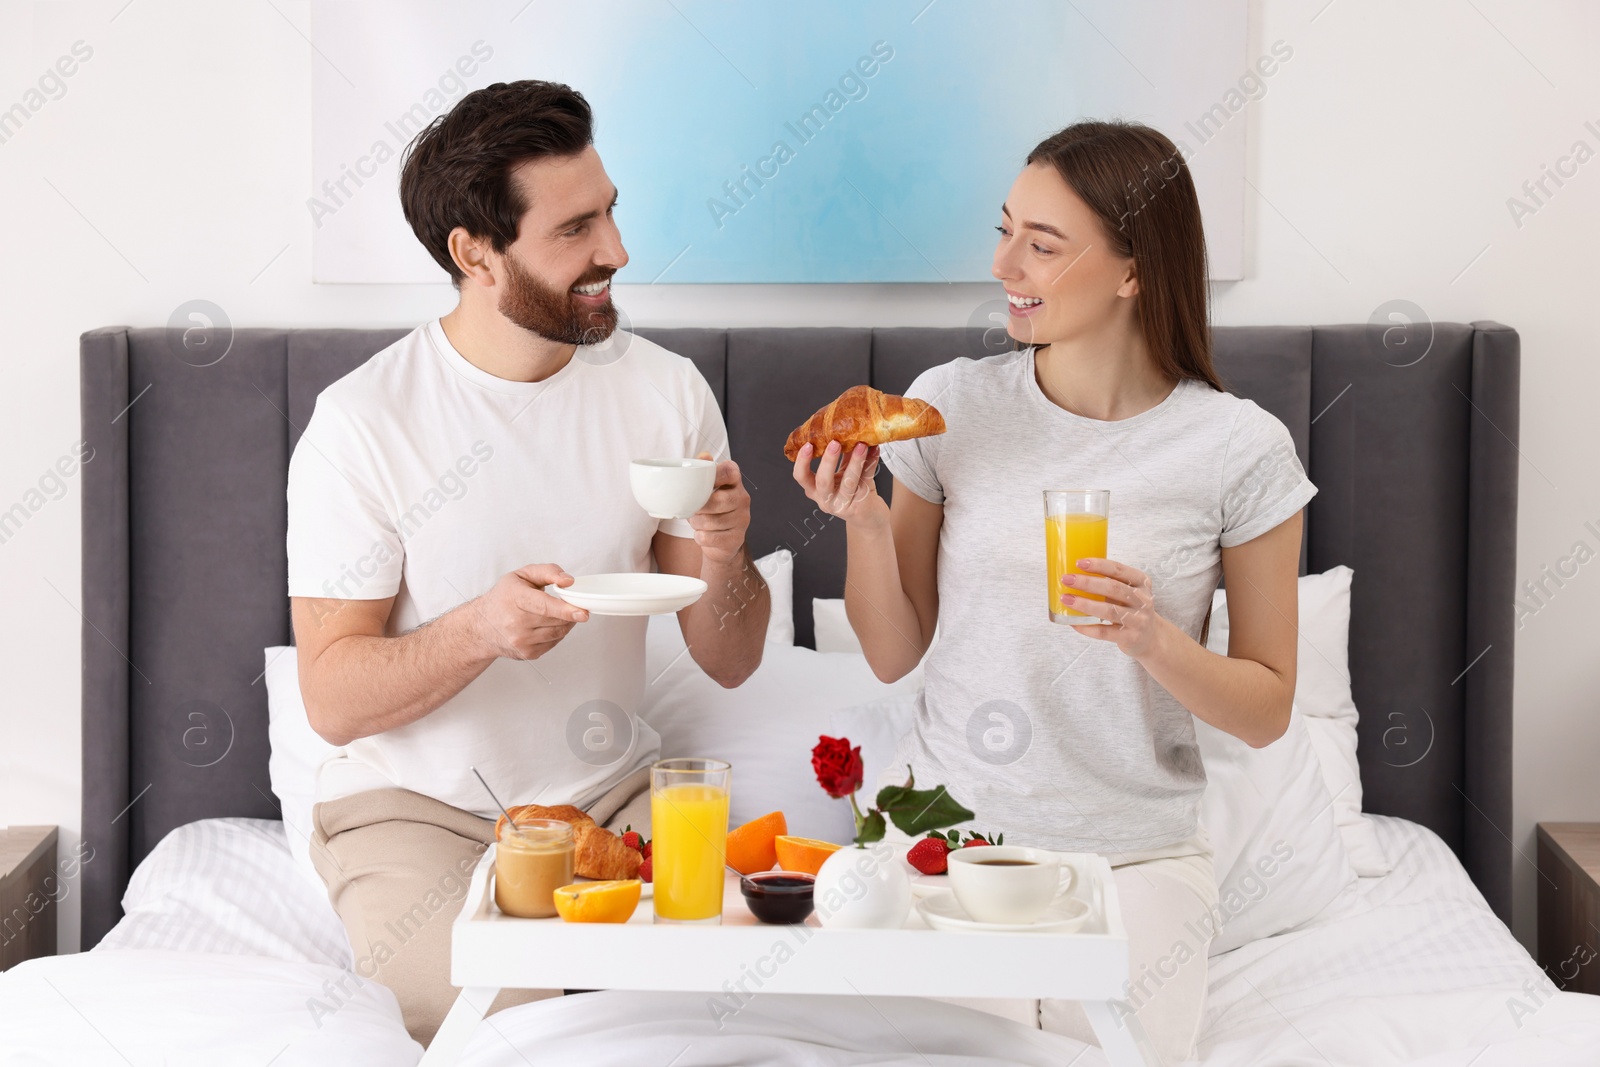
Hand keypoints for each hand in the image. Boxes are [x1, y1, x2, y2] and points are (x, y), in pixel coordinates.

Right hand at [471, 564, 589, 660]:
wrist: (481, 626)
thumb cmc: (503, 598)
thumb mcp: (522, 575)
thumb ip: (547, 571)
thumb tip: (568, 581)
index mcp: (515, 599)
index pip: (544, 606)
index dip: (565, 610)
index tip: (582, 612)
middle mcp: (515, 622)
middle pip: (555, 620)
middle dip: (570, 613)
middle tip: (574, 605)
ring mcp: (521, 641)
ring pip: (557, 632)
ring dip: (565, 623)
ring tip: (559, 613)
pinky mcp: (527, 653)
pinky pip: (553, 642)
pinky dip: (557, 633)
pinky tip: (547, 625)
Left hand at [689, 452, 751, 565]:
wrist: (720, 540)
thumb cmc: (710, 508)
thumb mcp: (705, 487)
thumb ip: (703, 469)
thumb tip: (704, 455)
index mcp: (735, 481)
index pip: (729, 472)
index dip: (714, 475)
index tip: (702, 484)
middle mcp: (743, 498)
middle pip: (719, 500)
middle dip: (700, 508)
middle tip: (692, 510)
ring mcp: (743, 519)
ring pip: (712, 521)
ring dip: (697, 523)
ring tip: (697, 522)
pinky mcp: (737, 538)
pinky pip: (711, 538)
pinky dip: (701, 537)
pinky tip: (703, 534)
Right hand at [792, 441, 884, 525]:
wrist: (869, 518)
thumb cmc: (852, 493)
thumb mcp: (842, 475)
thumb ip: (843, 456)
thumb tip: (845, 429)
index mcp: (815, 490)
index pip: (801, 477)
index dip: (802, 462)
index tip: (807, 444)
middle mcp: (826, 500)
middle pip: (823, 482)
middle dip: (828, 461)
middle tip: (835, 443)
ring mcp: (843, 504)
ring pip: (848, 482)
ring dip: (855, 461)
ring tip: (862, 445)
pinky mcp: (861, 505)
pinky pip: (866, 481)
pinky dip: (871, 464)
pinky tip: (875, 451)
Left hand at [1059, 557, 1172, 659]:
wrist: (1150, 637)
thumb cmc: (1131, 608)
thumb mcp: (1128, 591)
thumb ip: (1109, 582)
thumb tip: (1074, 574)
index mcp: (1141, 582)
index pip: (1119, 570)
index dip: (1099, 565)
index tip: (1079, 562)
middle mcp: (1142, 600)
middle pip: (1113, 588)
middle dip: (1087, 583)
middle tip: (1067, 579)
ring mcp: (1137, 620)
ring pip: (1108, 610)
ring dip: (1084, 604)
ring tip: (1066, 599)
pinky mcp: (1130, 637)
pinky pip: (1104, 632)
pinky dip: (1087, 627)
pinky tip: (1073, 622)